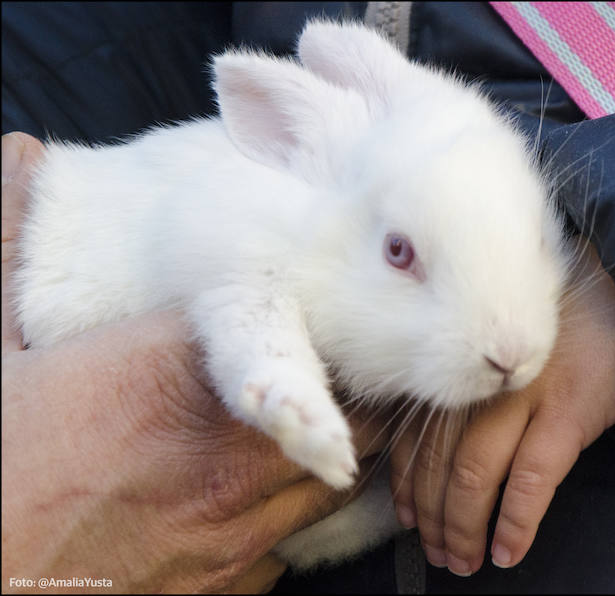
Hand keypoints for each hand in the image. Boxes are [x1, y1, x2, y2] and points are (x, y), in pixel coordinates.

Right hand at [1, 132, 387, 592]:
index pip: (299, 332)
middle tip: (332, 373)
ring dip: (327, 452)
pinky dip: (283, 517)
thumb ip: (15, 251)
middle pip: (345, 412)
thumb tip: (20, 158)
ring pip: (332, 479)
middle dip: (347, 392)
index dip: (325, 322)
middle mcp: (228, 452)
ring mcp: (237, 526)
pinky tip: (249, 504)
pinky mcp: (231, 583)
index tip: (332, 313)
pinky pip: (291, 542)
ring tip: (307, 435)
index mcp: (175, 377)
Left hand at [390, 237, 614, 575]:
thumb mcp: (502, 344)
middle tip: (436, 553)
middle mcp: (482, 380)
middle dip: (432, 518)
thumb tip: (438, 445)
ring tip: (464, 561)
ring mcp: (524, 394)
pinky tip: (508, 551)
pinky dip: (516, 522)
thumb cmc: (561, 325)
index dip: (407, 486)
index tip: (408, 519)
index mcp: (462, 365)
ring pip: (474, 474)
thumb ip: (470, 381)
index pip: (415, 436)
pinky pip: (532, 478)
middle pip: (438, 462)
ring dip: (463, 528)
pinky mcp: (568, 409)